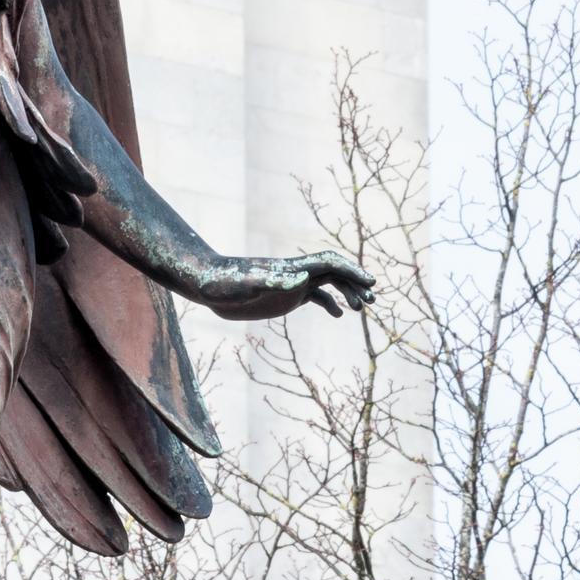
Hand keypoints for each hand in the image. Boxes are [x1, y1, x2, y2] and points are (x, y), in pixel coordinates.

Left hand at [188, 250, 375, 320]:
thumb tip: (301, 278)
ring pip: (329, 284)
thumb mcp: (246, 286)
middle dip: (355, 283)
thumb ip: (272, 281)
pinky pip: (315, 296)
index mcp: (290, 269)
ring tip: (362, 308)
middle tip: (373, 300)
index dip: (351, 270)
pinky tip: (340, 315)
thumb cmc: (222, 284)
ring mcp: (292, 284)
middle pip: (335, 272)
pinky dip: (330, 303)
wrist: (206, 285)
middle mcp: (295, 274)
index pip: (329, 264)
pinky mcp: (284, 296)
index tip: (370, 283)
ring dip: (347, 292)